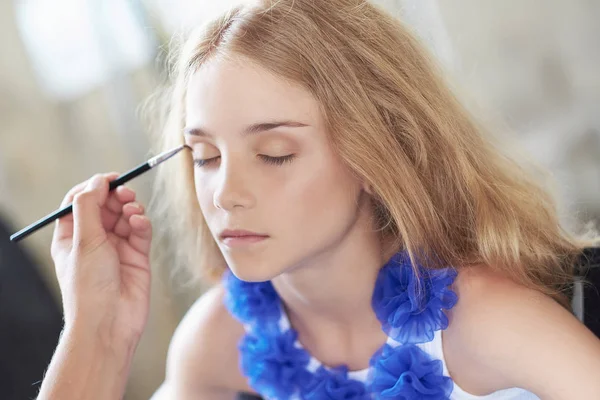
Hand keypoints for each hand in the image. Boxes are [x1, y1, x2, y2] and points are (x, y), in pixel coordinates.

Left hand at [51, 172, 151, 344]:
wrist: (110, 323)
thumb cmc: (88, 287)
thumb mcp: (83, 241)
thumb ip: (89, 206)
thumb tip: (97, 181)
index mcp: (71, 237)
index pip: (80, 202)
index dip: (94, 186)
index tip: (109, 178)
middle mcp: (94, 240)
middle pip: (106, 205)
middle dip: (116, 196)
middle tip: (125, 193)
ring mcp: (117, 248)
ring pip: (126, 216)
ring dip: (131, 208)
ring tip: (133, 211)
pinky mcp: (137, 256)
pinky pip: (141, 231)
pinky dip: (142, 223)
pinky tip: (140, 224)